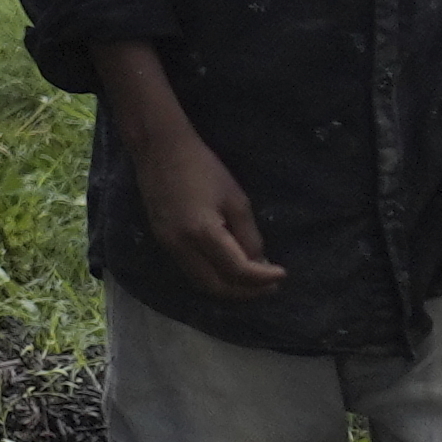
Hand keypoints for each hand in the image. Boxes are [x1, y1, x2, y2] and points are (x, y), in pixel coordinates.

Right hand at [125, 105, 283, 296]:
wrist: (160, 150)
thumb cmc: (203, 168)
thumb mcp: (236, 199)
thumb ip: (248, 235)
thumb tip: (258, 262)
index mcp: (202, 232)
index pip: (237, 270)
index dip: (262, 277)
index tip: (282, 274)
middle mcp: (181, 246)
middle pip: (216, 286)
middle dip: (245, 292)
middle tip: (269, 286)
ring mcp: (168, 246)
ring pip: (201, 283)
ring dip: (228, 288)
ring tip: (252, 283)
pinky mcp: (163, 242)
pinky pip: (191, 271)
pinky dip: (213, 277)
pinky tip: (228, 270)